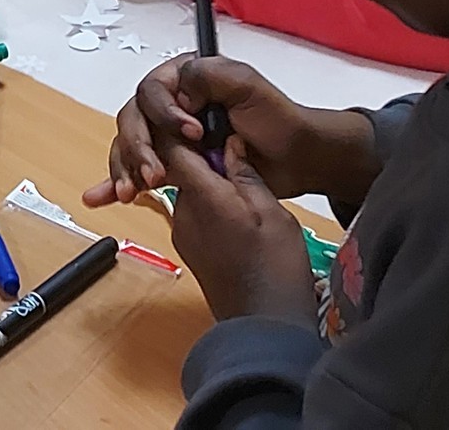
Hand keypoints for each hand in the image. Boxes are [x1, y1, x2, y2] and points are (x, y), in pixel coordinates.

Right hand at [90, 56, 378, 209]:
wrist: (297, 159)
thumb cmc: (278, 119)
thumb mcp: (248, 87)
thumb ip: (210, 76)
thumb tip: (178, 88)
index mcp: (185, 78)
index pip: (153, 89)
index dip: (165, 113)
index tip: (192, 133)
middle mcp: (171, 103)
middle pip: (133, 118)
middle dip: (139, 147)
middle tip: (156, 175)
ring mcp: (168, 135)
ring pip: (129, 144)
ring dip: (124, 166)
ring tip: (131, 192)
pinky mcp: (172, 163)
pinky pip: (136, 169)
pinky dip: (116, 181)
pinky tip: (101, 197)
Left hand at [162, 132, 321, 327]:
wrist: (264, 328)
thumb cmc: (275, 268)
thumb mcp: (270, 210)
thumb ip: (245, 173)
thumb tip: (228, 143)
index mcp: (200, 196)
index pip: (173, 145)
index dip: (186, 127)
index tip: (206, 119)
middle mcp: (182, 213)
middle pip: (176, 167)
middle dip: (198, 154)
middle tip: (230, 149)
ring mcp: (183, 234)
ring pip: (185, 191)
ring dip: (205, 181)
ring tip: (238, 181)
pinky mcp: (190, 250)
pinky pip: (192, 213)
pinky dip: (207, 203)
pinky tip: (234, 209)